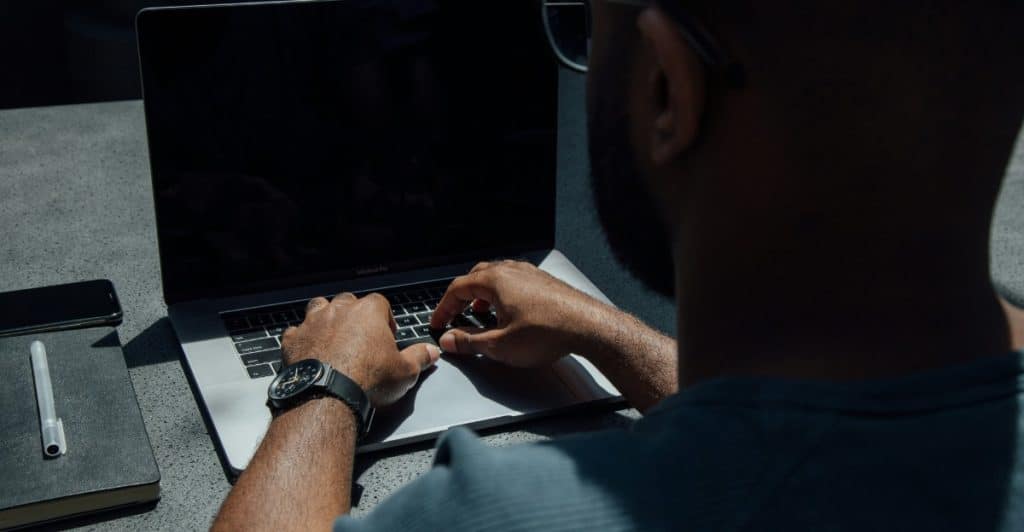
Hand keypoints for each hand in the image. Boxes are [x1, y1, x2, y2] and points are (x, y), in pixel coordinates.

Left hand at [282, 292, 440, 406]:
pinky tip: (308, 351)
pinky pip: (296, 332)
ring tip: (333, 336)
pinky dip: (302, 339)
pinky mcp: (293, 339)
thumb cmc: (368, 380)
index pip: (380, 303)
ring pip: (319, 307)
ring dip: (325, 318)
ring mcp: (313, 322)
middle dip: (354, 315)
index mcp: (369, 312)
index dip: (385, 318)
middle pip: (348, 301)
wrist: (327, 395)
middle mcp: (339, 310)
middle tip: (360, 337)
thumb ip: (420, 357)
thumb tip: (432, 351)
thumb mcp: (405, 372)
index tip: (387, 336)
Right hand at [429, 260, 611, 367]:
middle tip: (455, 313)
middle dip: (462, 296)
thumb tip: (449, 340)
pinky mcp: (545, 282)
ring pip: (497, 276)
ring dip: (483, 293)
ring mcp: (530, 273)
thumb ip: (470, 342)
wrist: (589, 327)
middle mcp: (512, 271)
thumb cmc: (548, 332)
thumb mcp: (500, 345)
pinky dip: (503, 293)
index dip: (443, 307)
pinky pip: (515, 281)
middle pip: (476, 277)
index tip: (438, 322)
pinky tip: (509, 310)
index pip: (458, 289)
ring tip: (480, 311)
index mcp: (495, 280)